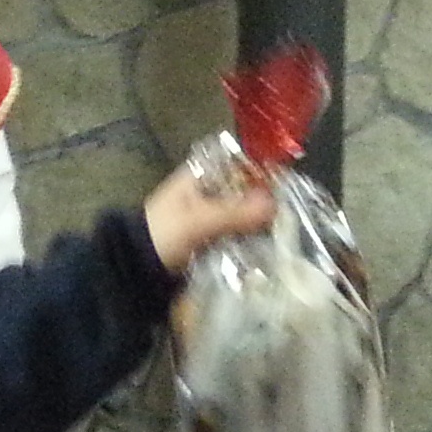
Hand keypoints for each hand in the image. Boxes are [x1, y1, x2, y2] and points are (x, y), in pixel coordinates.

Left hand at [141, 158, 278, 275]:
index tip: (288, 182)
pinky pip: (240, 235)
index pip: (238, 161)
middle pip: (247, 189)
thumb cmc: (161, 235)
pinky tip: (271, 248)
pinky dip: (252, 240)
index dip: (262, 168)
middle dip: (267, 201)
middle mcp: (209, 192)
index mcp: (200, 175)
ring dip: (262, 223)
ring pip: (246, 214)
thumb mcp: (197, 222)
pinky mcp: (214, 240)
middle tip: (295, 214)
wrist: (136, 270)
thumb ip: (233, 212)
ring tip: (290, 233)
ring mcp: (212, 217)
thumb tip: (275, 203)